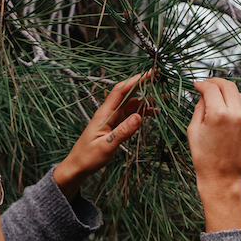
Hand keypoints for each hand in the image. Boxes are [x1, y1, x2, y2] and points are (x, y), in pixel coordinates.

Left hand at [54, 71, 155, 199]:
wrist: (78, 166)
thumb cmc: (88, 156)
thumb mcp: (106, 145)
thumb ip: (122, 131)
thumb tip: (139, 117)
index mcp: (105, 113)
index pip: (121, 90)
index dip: (135, 80)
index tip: (149, 74)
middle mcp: (109, 113)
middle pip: (128, 95)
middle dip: (144, 87)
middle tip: (160, 83)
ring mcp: (113, 119)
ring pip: (131, 105)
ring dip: (146, 101)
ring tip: (162, 100)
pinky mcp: (115, 126)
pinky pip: (131, 116)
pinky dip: (142, 113)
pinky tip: (153, 114)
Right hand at [186, 77, 240, 231]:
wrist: (221, 177)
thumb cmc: (203, 155)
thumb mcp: (193, 130)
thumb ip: (199, 107)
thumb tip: (204, 93)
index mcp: (218, 114)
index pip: (211, 88)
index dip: (202, 84)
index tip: (197, 85)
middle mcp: (236, 115)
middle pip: (228, 86)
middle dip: (216, 82)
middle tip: (209, 85)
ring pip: (240, 96)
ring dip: (229, 94)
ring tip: (220, 101)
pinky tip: (232, 112)